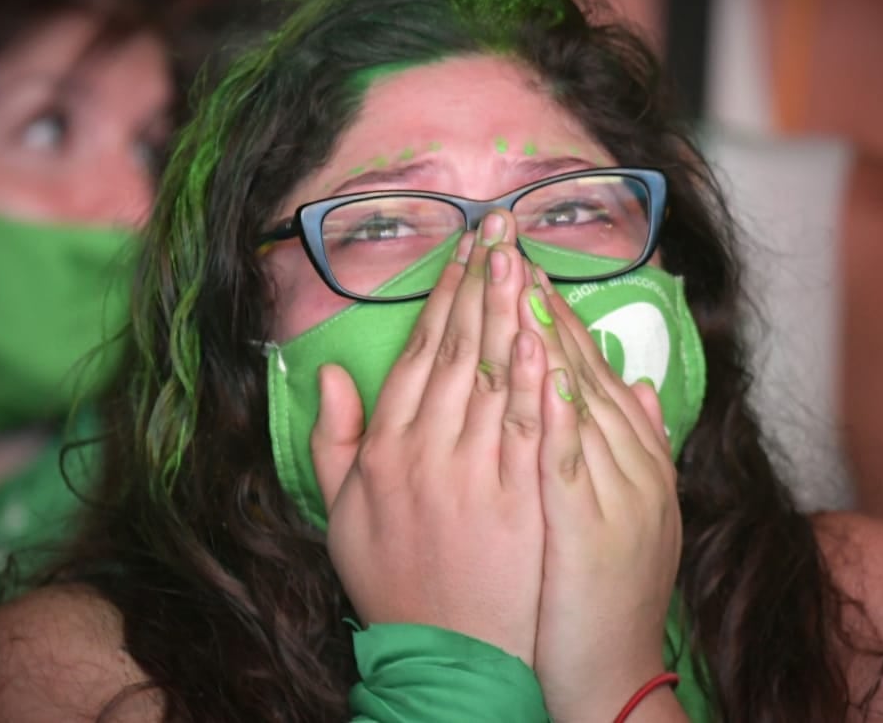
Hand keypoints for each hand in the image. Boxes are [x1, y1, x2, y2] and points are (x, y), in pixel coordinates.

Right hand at [311, 210, 546, 663]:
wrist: (447, 655)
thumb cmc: (395, 581)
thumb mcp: (341, 514)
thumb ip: (333, 439)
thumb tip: (331, 372)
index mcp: (385, 447)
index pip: (422, 350)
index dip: (447, 294)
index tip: (468, 248)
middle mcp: (427, 450)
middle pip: (461, 348)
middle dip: (485, 281)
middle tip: (505, 227)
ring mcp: (476, 473)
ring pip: (496, 375)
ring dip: (513, 311)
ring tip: (528, 259)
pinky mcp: (519, 498)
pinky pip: (531, 424)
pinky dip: (541, 376)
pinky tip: (551, 333)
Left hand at [525, 269, 682, 720]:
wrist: (611, 670)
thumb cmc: (610, 592)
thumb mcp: (634, 510)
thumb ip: (636, 442)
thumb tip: (637, 382)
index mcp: (629, 453)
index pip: (585, 365)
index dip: (553, 311)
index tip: (522, 263)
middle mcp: (625, 460)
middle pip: (576, 365)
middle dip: (538, 300)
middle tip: (507, 240)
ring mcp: (610, 488)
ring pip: (572, 394)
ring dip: (542, 330)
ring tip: (516, 272)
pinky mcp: (586, 521)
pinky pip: (564, 449)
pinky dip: (552, 398)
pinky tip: (533, 355)